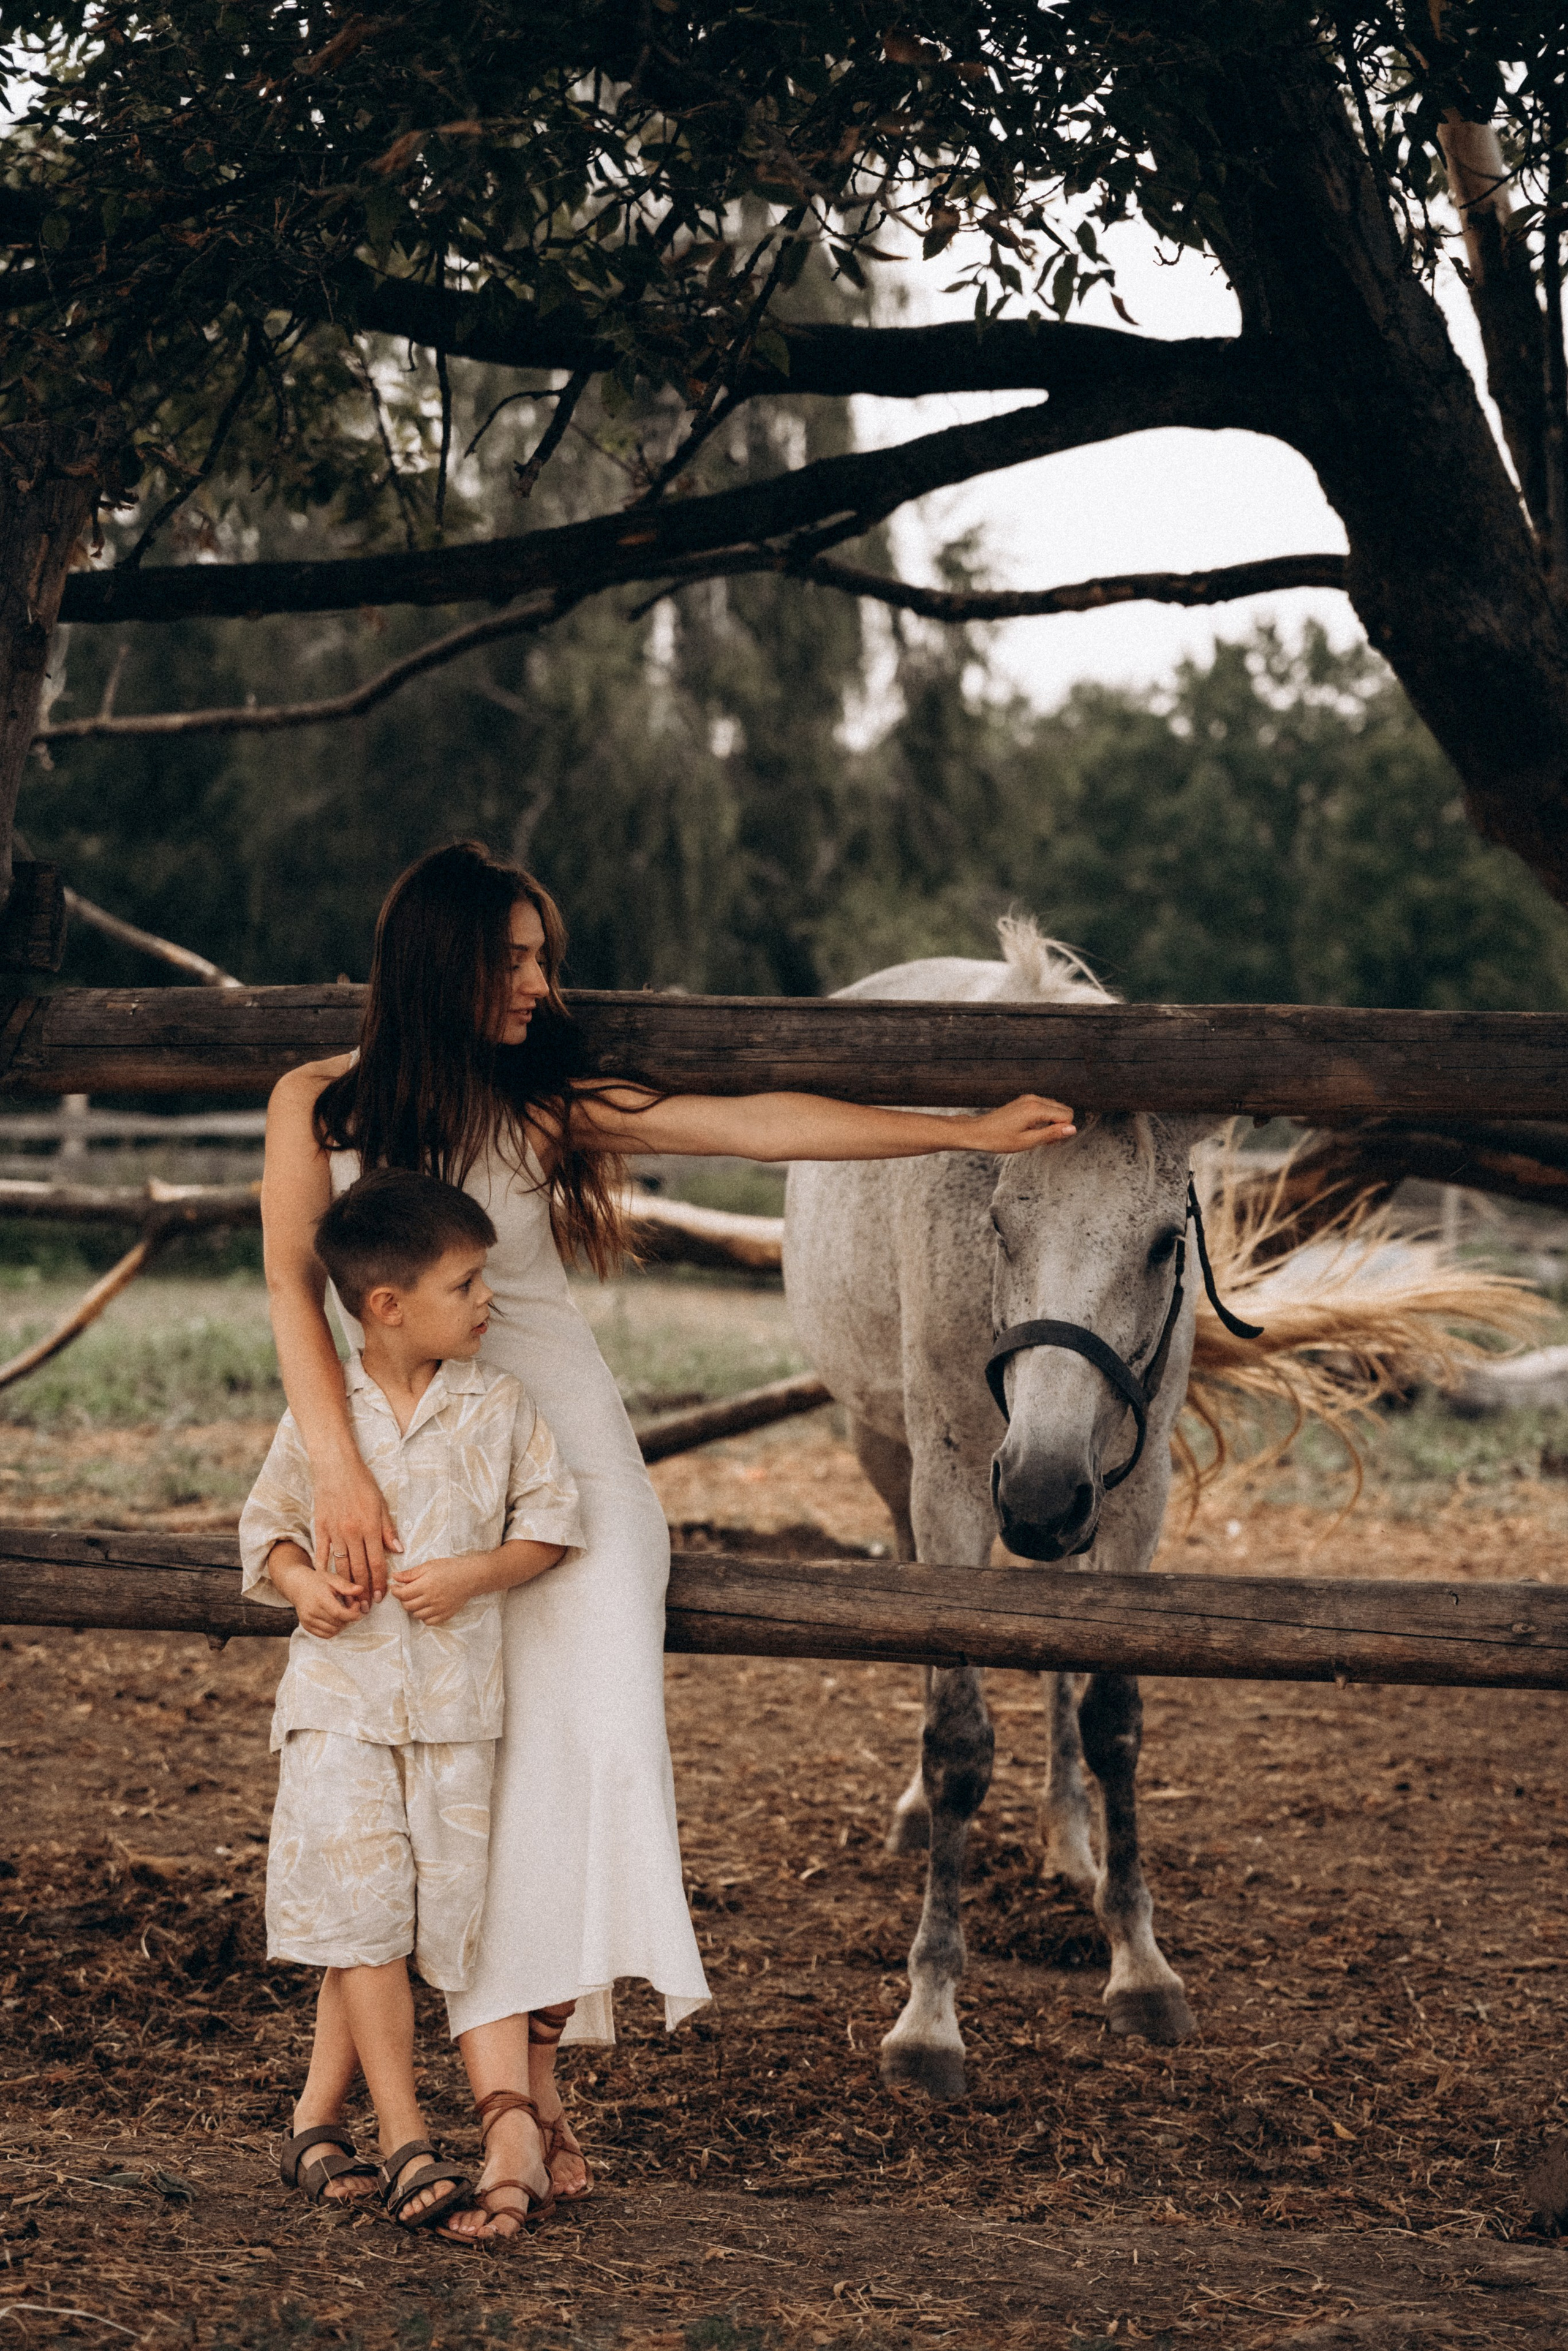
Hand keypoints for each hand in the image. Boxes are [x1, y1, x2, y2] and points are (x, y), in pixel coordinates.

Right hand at [267, 1543, 368, 1639]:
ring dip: (342, 1624)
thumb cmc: (317, 1581)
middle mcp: (312, 1611)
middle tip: (351, 1606)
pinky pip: (325, 1635)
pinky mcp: (306, 1626)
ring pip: (333, 1631)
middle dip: (349, 1617)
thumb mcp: (332, 1579)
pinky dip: (334, 1630)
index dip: (352, 1614)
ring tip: (342, 1612)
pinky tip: (335, 1619)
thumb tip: (360, 1590)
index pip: (338, 1614)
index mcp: (320, 1598)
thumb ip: (346, 1586)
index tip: (358, 1606)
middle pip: (337, 1623)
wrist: (297, 1586)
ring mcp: (308, 1620)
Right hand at [310, 1447, 400, 1600]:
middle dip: (364, 1591)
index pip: (377, 1562)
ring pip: (341, 1565)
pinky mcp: (320, 1527)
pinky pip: (323, 1553)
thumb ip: (387, 1529)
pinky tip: (327, 1581)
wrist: (335, 1466)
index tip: (381, 1597)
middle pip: (359, 1569)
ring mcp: (335, 1531)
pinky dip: (324, 1568)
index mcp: (370, 1527)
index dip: (380, 1582)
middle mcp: (352, 1532)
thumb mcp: (381, 1503)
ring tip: (350, 1601)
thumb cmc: (362, 1483)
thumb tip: (398, 1549)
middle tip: (365, 1608)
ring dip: (346, 1586)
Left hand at [391, 1554, 483, 1627]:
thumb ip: (410, 1573)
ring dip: (413, 1608)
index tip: (395, 1587)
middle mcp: (431, 1599)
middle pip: (407, 1606)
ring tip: (417, 1599)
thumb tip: (394, 1577)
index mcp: (426, 1585)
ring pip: (416, 1615)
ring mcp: (438, 1609)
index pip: (402, 1594)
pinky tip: (426, 1607)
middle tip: (406, 1592)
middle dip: (402, 1599)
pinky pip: (428, 1622)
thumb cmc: (450, 1568)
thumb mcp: (429, 1566)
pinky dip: (424, 1616)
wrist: (471, 1576)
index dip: (395, 1591)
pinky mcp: (445, 1615)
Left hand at [957, 1094, 1076, 1153]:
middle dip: (1059, 1126)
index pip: (1067, 1115)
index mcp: (1035, 1109)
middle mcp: (1034, 1099)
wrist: (978, 1132)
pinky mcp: (1025, 1100)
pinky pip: (1045, 1107)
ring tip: (1036, 1135)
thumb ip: (1052, 1134)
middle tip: (1043, 1140)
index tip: (1048, 1142)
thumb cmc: (999, 1139)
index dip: (1062, 1131)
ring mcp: (1029, 1098)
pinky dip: (1044, 1118)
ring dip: (1052, 1123)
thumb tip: (1073, 1129)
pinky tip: (1032, 1129)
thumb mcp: (1027, 1142)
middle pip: (1064, 1109)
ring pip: (1055, 1108)